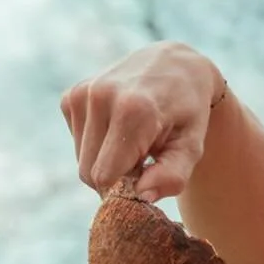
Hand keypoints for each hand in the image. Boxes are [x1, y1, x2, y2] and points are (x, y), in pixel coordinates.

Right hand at [60, 41, 222, 202]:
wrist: (174, 66)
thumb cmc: (187, 114)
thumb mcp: (191, 148)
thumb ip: (172, 177)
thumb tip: (140, 196)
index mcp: (133, 111)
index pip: (105, 176)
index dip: (123, 189)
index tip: (146, 178)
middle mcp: (101, 96)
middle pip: (88, 172)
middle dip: (114, 178)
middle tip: (142, 162)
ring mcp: (83, 93)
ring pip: (81, 160)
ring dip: (105, 162)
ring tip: (133, 143)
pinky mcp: (72, 95)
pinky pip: (77, 142)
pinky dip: (96, 145)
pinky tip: (118, 129)